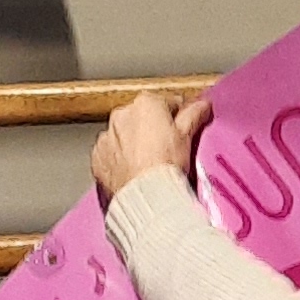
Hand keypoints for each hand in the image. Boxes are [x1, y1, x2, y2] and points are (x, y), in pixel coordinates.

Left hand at [90, 86, 209, 204]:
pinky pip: (110, 153)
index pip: (166, 103)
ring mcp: (106, 136)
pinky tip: (132, 171)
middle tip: (165, 149)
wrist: (146, 197)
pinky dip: (119, 159)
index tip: (182, 129)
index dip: (177, 117)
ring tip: (147, 163)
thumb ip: (193, 115)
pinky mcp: (97, 157)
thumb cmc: (166, 164)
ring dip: (133, 143)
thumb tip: (202, 104)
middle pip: (141, 117)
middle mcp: (121, 115)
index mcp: (145, 104)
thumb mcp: (186, 137)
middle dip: (151, 128)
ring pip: (123, 134)